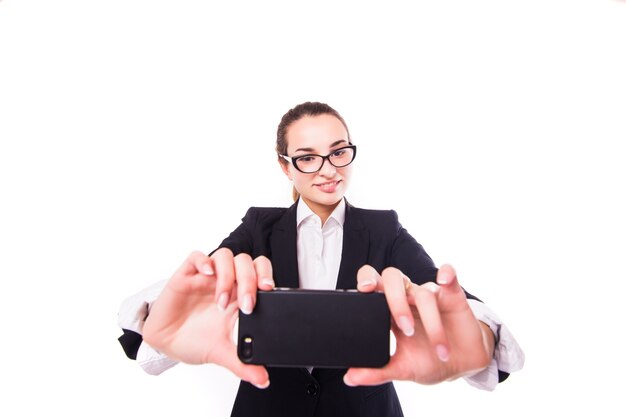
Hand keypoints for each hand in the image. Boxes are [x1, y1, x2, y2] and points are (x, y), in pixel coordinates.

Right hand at [142, 249, 274, 387]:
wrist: (166, 343)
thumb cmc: (194, 340)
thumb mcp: (221, 353)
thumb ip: (243, 365)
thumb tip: (263, 380)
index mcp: (239, 296)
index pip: (260, 273)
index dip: (267, 276)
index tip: (270, 290)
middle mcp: (225, 282)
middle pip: (245, 263)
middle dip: (250, 280)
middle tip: (247, 304)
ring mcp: (206, 277)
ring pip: (225, 256)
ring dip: (227, 276)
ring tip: (222, 300)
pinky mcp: (186, 276)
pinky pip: (196, 256)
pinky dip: (203, 261)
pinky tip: (207, 274)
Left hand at [345, 265, 493, 385]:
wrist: (461, 365)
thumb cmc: (429, 360)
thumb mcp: (402, 369)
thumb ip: (377, 372)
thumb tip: (350, 378)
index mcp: (390, 310)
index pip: (373, 283)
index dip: (366, 279)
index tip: (363, 289)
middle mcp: (408, 297)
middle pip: (394, 278)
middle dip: (397, 301)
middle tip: (404, 327)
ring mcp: (430, 295)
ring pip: (424, 293)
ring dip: (431, 322)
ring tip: (438, 350)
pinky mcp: (453, 296)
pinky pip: (449, 277)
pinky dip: (447, 274)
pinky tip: (444, 279)